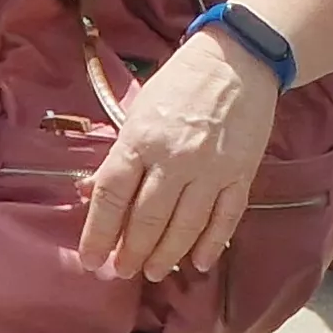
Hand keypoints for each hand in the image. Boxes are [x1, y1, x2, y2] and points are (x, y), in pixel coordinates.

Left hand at [75, 28, 275, 282]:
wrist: (238, 60)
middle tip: (122, 271)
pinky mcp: (242, 172)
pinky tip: (198, 262)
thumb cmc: (180, 85)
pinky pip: (226, 216)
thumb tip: (91, 194)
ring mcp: (212, 168)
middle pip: (148, 218)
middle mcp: (175, 158)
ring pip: (185, 225)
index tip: (91, 260)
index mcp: (141, 140)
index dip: (98, 233)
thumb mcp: (137, 113)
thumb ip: (118, 157)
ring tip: (153, 272)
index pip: (112, 196)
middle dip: (131, 251)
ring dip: (166, 254)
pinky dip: (212, 243)